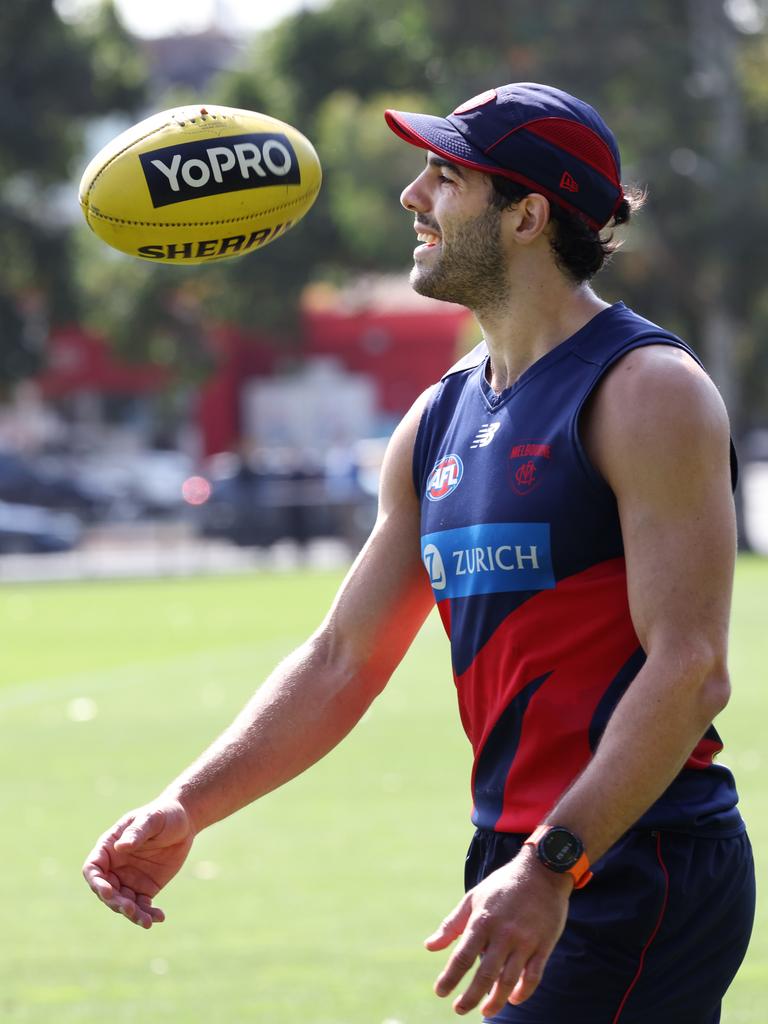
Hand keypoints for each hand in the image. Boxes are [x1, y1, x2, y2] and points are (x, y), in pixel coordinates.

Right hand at [82, 799, 194, 927]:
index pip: (93, 869)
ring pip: (123, 903)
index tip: (109, 892)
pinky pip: (142, 906)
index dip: (97, 883)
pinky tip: (159, 917)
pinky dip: (148, 914)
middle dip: (117, 903)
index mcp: (109, 848)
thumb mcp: (151, 819)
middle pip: (107, 892)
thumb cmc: (163, 815)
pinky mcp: (145, 889)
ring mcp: (129, 880)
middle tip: (131, 909)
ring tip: (147, 921)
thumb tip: (121, 846)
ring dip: (133, 914)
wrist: (184, 822)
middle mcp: (115, 867)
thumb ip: (136, 832)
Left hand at [425, 848, 570, 1016]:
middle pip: (485, 974)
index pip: (463, 956)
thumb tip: (429, 947)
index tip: (440, 992)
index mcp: (482, 920)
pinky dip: (524, 992)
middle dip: (470, 997)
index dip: (450, 977)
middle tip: (459, 1009)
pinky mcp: (544, 945)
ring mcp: (525, 940)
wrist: (542, 871)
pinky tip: (514, 999)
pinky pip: (533, 976)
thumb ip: (452, 924)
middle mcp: (503, 933)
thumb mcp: (473, 898)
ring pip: (509, 980)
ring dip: (496, 1000)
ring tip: (486, 1011)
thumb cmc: (503, 886)